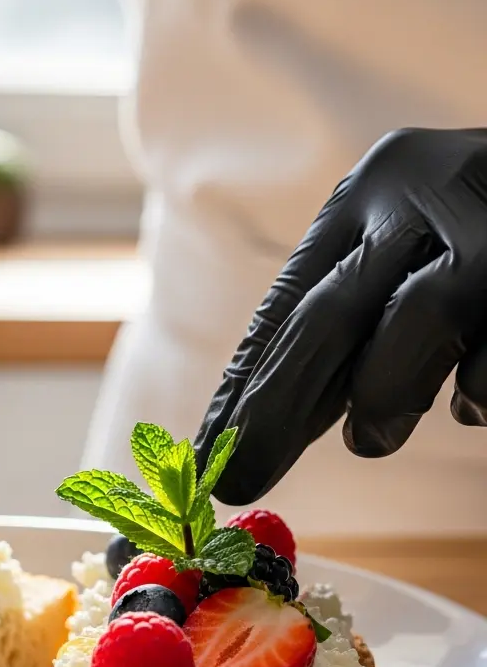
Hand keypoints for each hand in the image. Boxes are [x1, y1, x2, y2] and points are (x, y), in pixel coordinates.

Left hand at [195, 127, 486, 504]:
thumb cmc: (479, 228)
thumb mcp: (404, 245)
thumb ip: (347, 318)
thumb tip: (257, 423)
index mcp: (376, 185)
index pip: (289, 301)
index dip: (245, 385)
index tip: (208, 449)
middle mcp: (432, 192)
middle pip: (330, 315)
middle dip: (275, 412)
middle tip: (240, 481)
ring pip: (421, 320)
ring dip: (383, 399)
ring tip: (370, 439)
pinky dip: (478, 394)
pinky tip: (472, 404)